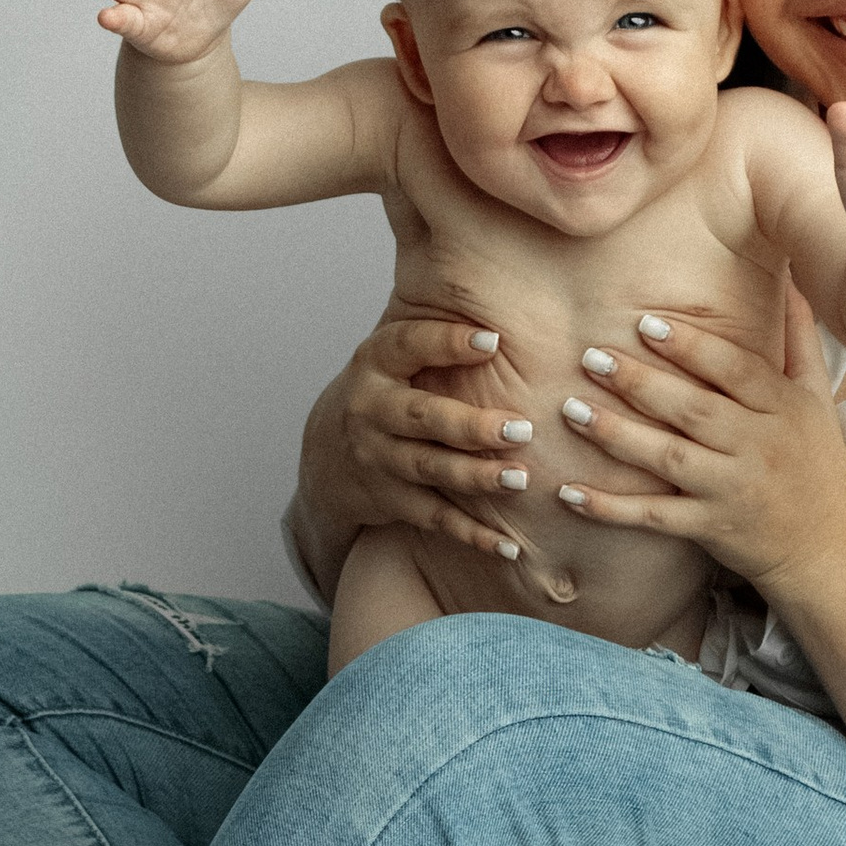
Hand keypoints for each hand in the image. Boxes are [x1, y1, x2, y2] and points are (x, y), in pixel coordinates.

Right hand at [299, 315, 538, 564]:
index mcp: (376, 362)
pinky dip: (472, 535)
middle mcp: (371, 410)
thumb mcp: (392, 354)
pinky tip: (510, 546)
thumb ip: (433, 333)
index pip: (408, 346)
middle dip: (470, 426)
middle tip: (519, 429)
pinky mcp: (390, 499)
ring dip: (476, 478)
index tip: (493, 341)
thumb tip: (502, 299)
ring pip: (430, 469)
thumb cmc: (384, 391)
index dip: (447, 343)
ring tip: (520, 479)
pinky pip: (435, 518)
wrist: (325, 455)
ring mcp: (377, 458)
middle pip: (422, 418)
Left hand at [551, 285, 845, 599]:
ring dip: (617, 435)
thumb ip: (799, 339)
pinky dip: (611, 507)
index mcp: (783, 408)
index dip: (691, 346)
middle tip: (591, 357)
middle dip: (640, 383)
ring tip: (571, 410)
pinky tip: (569, 492)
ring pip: (669, 459)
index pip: (734, 370)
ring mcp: (733, 490)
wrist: (829, 550)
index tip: (646, 324)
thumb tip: (791, 278)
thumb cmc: (817, 465)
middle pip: (694, 410)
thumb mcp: (817, 399)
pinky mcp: (712, 528)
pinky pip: (655, 516)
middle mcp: (759, 446)